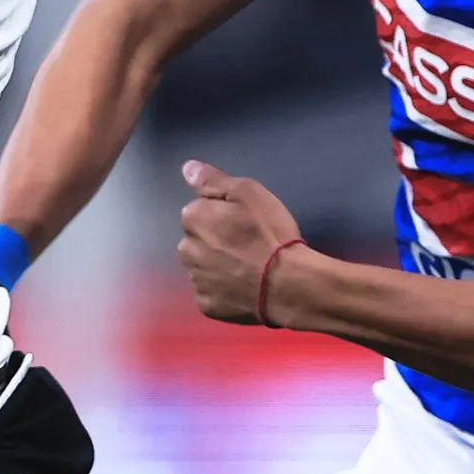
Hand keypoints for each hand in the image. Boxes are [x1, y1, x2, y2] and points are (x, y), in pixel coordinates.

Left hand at [177, 160, 302, 325]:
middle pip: (198, 239)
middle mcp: (185, 249)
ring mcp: (195, 280)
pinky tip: (243, 286)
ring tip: (247, 267)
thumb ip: (213, 180)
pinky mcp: (206, 305)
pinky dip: (223, 289)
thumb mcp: (247, 193)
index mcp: (193, 218)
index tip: (244, 222)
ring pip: (203, 266)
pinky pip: (211, 292)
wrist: (287, 284)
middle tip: (247, 245)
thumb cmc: (269, 233)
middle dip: (215, 240)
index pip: (199, 210)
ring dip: (217, 264)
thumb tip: (187, 168)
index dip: (222, 214)